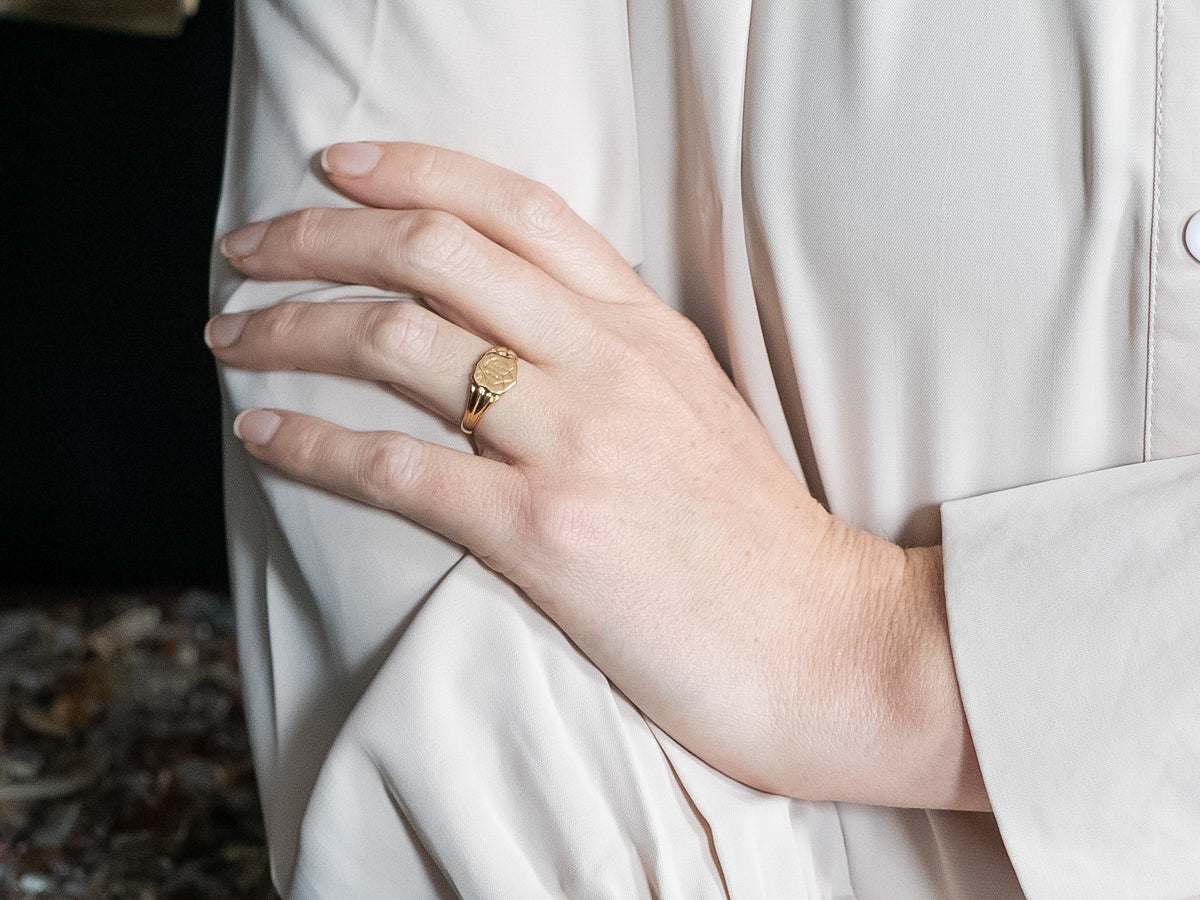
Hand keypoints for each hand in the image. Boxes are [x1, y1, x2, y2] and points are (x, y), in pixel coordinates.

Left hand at [209, 142, 985, 809]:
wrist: (823, 643)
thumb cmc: (755, 539)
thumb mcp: (698, 408)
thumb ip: (614, 355)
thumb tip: (515, 333)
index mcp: (645, 328)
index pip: (514, 208)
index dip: (413, 171)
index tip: (337, 168)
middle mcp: (606, 364)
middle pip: (434, 252)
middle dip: (318, 234)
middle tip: (248, 247)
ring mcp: (577, 444)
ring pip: (400, 342)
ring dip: (293, 327)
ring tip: (233, 333)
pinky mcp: (547, 536)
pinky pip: (400, 468)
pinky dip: (315, 442)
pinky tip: (262, 434)